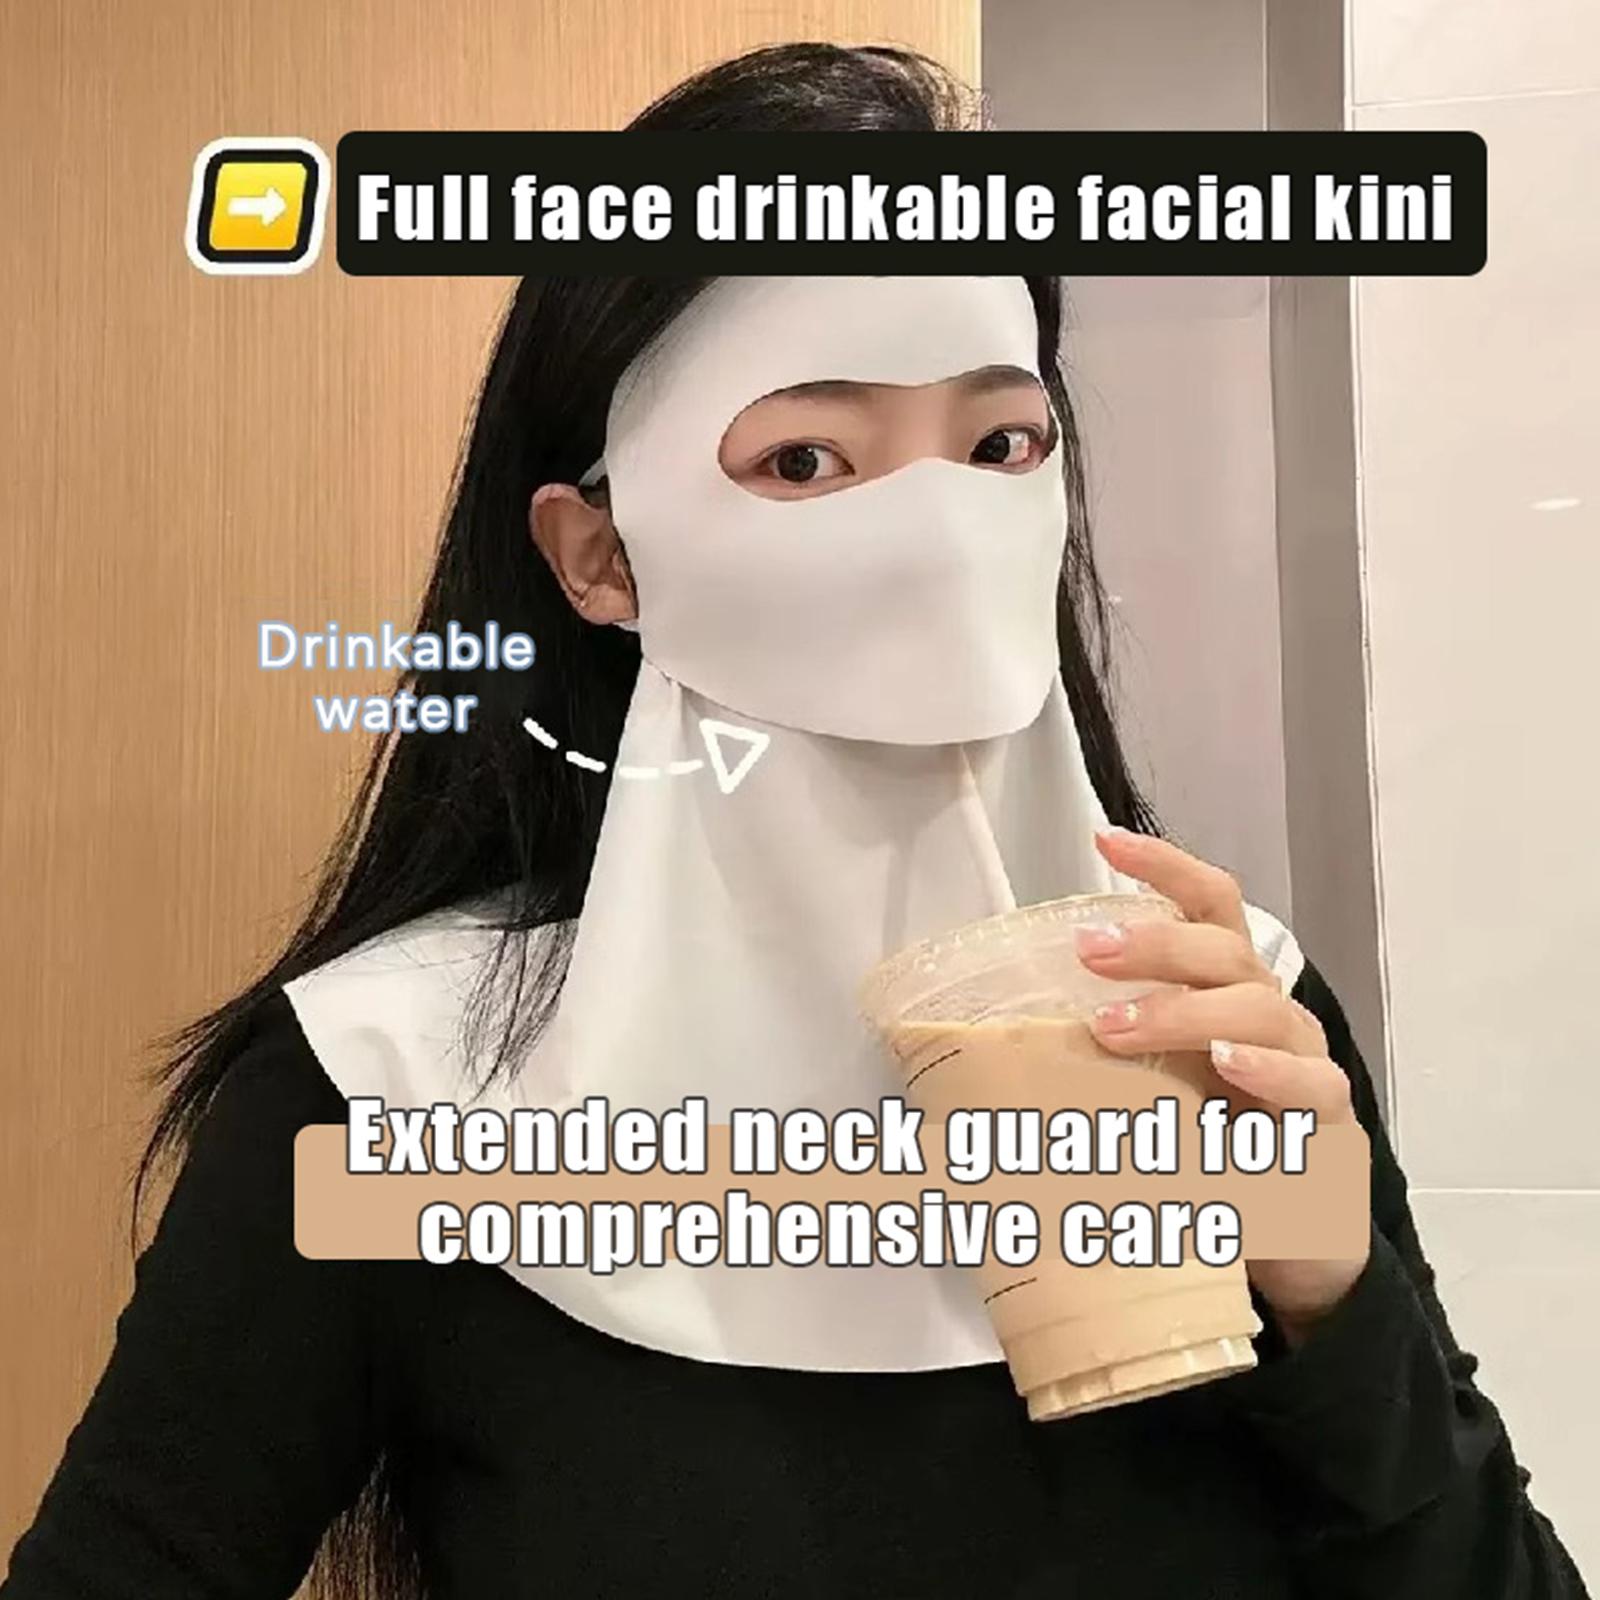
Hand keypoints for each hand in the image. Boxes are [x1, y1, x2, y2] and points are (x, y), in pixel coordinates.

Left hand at [1076, 826, 1368, 1345]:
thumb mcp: (1131, 1096)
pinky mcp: (1327, 1126)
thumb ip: (1076, 1065)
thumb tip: (955, 1066)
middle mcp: (1266, 1013)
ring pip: (1262, 1008)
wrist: (1286, 1241)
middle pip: (1224, 952)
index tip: (1105, 843)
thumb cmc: (1197, 1148)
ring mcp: (1303, 1063)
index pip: (1207, 906)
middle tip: (1091, 953)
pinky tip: (1229, 1066)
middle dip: (1156, 944)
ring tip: (1118, 1026)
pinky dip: (1269, 1071)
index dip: (1165, 867)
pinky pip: (1312, 1086)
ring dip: (1184, 1011)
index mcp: (1220, 991)